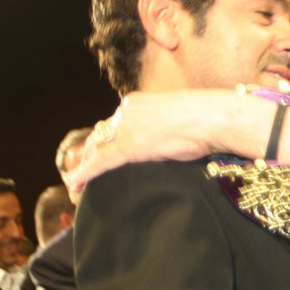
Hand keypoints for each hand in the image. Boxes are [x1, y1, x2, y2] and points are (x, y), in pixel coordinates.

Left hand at [65, 91, 225, 200]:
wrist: (213, 117)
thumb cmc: (207, 118)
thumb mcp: (177, 117)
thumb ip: (161, 126)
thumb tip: (163, 140)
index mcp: (137, 103)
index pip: (112, 125)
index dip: (103, 142)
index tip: (98, 154)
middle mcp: (126, 111)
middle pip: (100, 136)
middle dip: (88, 156)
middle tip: (80, 175)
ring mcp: (127, 127)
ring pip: (96, 149)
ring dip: (85, 167)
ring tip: (76, 186)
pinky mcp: (130, 145)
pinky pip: (101, 161)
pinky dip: (85, 173)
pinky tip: (75, 185)